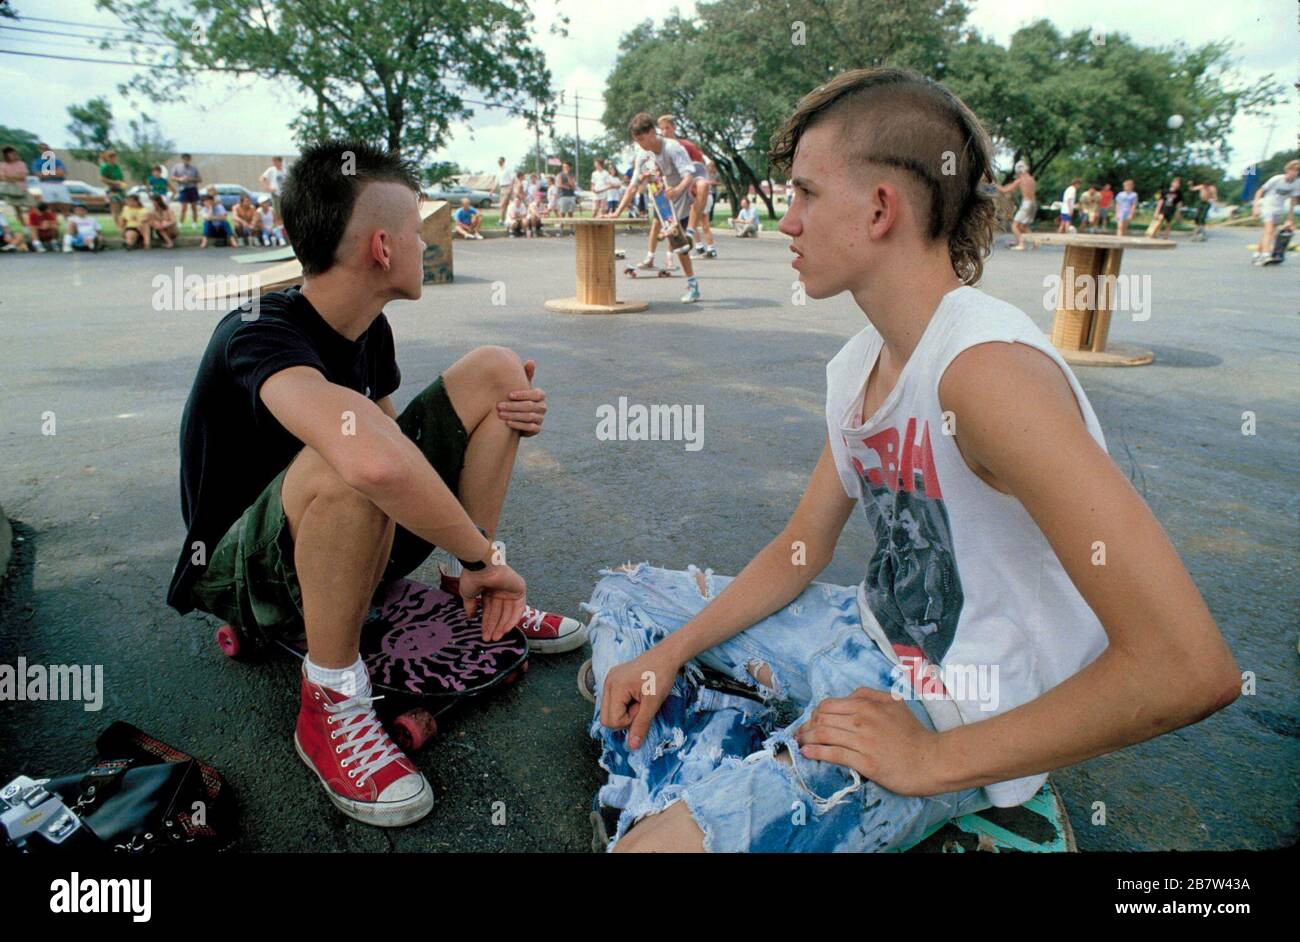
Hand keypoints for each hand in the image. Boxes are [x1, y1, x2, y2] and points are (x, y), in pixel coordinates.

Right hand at [456, 563, 525, 642]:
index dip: (487, 623)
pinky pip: (518, 608)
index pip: (489, 610)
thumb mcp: (468, 594)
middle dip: (494, 626)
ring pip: (508, 613)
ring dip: (502, 626)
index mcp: (488, 590)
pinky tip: (505, 629)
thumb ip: (470, 606)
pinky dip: (512, 620)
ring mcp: (510, 590)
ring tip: (496, 637)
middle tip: (490, 639)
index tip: (484, 635)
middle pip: (499, 613)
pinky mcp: (519, 589)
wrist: (481, 565)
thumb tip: (470, 616)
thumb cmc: (472, 577)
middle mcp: (500, 590)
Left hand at [497, 359, 546, 435]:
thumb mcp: (521, 386)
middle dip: (513, 406)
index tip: (508, 395)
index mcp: (541, 395)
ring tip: (500, 415)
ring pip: (529, 417)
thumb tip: (531, 361)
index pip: (535, 394)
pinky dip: (518, 425)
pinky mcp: (537, 429)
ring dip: (513, 416)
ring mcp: (541, 418)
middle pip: (530, 406)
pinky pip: (530, 428)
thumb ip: (525, 374)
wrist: (517, 416)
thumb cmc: (517, 397)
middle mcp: (543, 407)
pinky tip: (507, 423)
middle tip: (499, 406)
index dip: (522, 394)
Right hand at [599, 647, 681, 749]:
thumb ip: (641, 725)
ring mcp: (609, 680)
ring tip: (639, 700)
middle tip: (641, 706)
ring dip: (625, 711)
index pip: (611, 721)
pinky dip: (624, 703)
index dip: (629, 721)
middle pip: (606, 718)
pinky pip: (613, 701)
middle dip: (625, 718)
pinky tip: (636, 695)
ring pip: (609, 710)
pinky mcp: (614, 679)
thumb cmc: (661, 676)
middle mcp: (607, 682)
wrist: (666, 655)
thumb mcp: (653, 703)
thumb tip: (632, 746)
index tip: (643, 708)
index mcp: (614, 687)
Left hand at [794, 687, 944, 796]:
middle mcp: (862, 720)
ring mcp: (863, 741)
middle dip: (806, 726)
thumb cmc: (913, 732)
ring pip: (824, 735)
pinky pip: (833, 755)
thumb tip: (848, 696)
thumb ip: (870, 695)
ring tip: (799, 743)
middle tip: (800, 734)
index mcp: (867, 705)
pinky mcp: (865, 762)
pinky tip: (807, 753)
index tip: (811, 722)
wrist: (931, 759)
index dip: (815, 713)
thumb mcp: (894, 703)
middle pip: (822, 719)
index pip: (828, 705)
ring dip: (806, 739)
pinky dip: (816, 753)